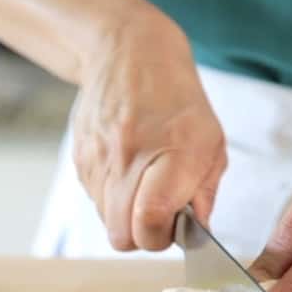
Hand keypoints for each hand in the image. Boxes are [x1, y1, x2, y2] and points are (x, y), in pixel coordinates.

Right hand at [72, 13, 227, 250]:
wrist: (128, 54)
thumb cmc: (177, 99)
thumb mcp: (211, 142)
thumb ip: (205, 192)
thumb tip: (197, 231)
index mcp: (169, 156)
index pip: (149, 224)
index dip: (162, 236)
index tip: (175, 224)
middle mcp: (127, 160)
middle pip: (122, 236)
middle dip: (143, 234)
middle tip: (159, 212)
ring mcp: (97, 161)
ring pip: (106, 221)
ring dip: (127, 215)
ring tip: (144, 184)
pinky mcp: (80, 160)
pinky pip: (95, 200)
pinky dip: (113, 197)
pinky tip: (127, 169)